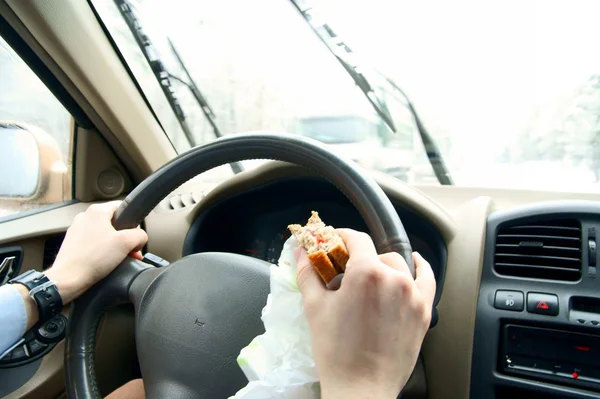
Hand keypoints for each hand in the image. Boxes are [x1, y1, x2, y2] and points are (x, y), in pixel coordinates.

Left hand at [45, 201, 147, 303]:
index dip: (133, 222)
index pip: (122, 207)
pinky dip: (103, 252)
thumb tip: (140, 237)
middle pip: (114, 223)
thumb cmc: (92, 259)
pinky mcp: (73, 244)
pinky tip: (106, 263)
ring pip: (104, 235)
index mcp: (97, 211)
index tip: (135, 235)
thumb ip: (140, 235)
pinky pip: (94, 244)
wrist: (69, 279)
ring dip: (115, 246)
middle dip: (125, 238)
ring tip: (120, 260)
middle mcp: (85, 217)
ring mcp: (77, 231)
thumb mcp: (126, 243)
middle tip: (131, 251)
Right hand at [295, 229, 435, 398]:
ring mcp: (413, 296)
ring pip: (399, 266)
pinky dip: (421, 268)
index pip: (356, 239)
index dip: (342, 236)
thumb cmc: (336, 351)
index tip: (333, 240)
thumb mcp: (315, 308)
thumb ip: (308, 273)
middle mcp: (394, 279)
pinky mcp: (423, 312)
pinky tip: (415, 263)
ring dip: (383, 266)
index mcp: (367, 273)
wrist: (361, 388)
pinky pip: (427, 280)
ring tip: (369, 279)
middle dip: (359, 257)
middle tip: (344, 270)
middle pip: (376, 253)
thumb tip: (300, 252)